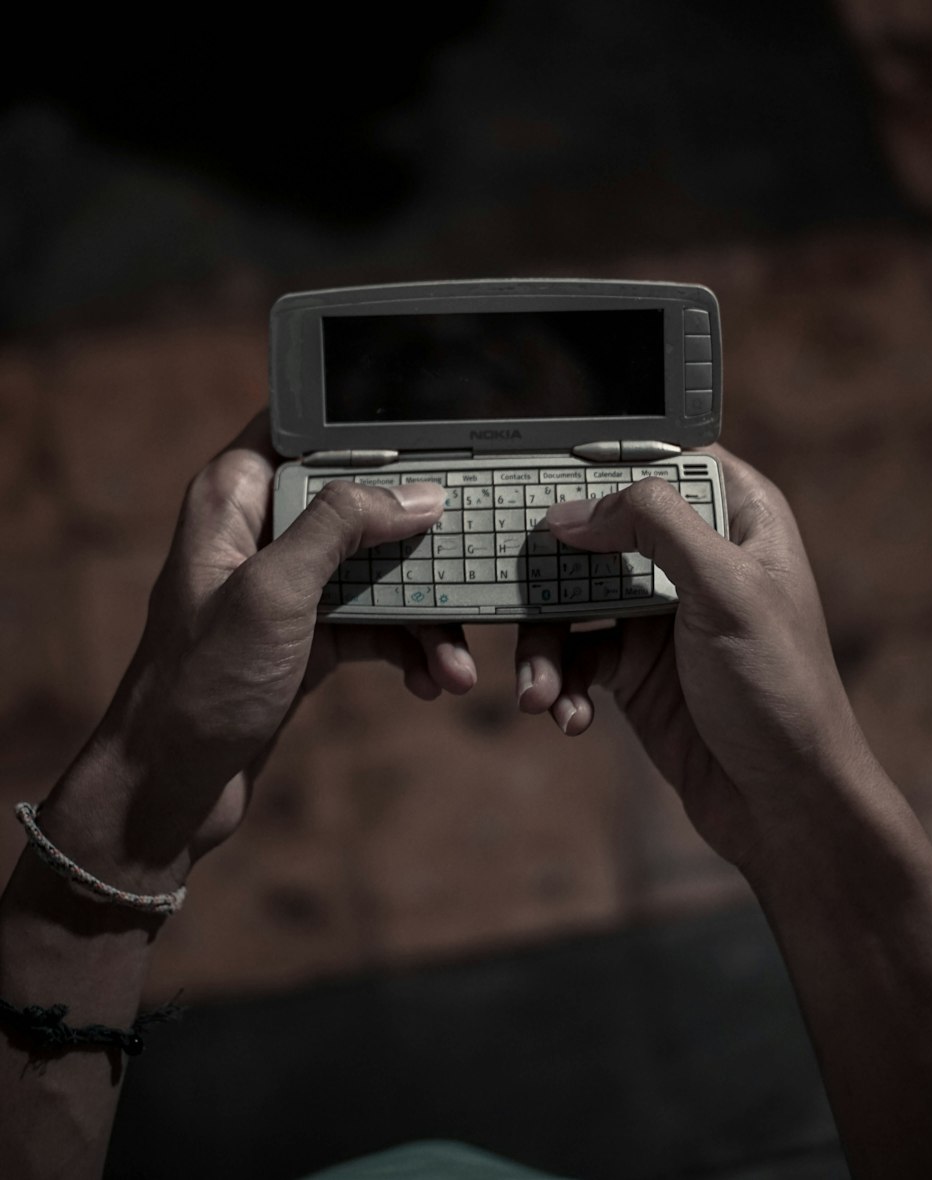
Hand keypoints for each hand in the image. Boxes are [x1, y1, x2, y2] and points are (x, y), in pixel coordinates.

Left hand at [43, 414, 475, 889]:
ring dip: (426, 614)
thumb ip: (340, 528)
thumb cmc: (200, 684)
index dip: (370, 434)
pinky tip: (432, 681)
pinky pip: (377, 623)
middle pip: (361, 504)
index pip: (308, 432)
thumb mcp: (273, 592)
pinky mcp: (310, 635)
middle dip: (420, 542)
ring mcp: (290, 586)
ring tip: (457, 664)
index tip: (436, 445)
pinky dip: (408, 649)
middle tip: (472, 563)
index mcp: (236, 497)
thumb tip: (416, 493)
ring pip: (379, 569)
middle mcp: (263, 531)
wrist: (170, 788)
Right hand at [513, 447, 872, 874]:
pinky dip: (561, 683)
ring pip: (574, 597)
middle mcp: (696, 556)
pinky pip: (576, 656)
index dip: (607, 460)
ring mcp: (661, 612)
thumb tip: (575, 510)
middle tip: (506, 583)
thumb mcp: (726, 589)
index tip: (545, 473)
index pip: (666, 459)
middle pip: (603, 527)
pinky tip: (567, 716)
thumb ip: (655, 527)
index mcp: (738, 517)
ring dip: (545, 644)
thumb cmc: (780, 688)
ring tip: (538, 691)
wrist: (785, 804)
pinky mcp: (634, 667)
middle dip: (552, 563)